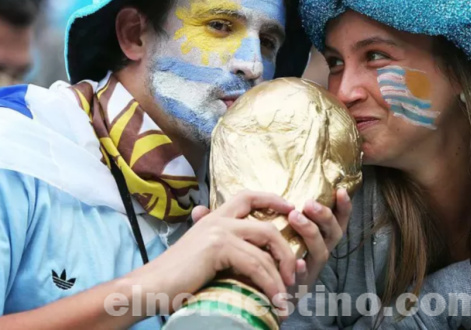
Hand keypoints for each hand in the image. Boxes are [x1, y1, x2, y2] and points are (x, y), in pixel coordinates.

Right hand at [132, 191, 297, 313]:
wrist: (150, 287)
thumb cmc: (177, 278)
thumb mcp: (205, 257)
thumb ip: (227, 252)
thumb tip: (257, 263)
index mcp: (214, 218)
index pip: (248, 196)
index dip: (272, 199)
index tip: (291, 207)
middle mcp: (218, 219)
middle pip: (266, 225)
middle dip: (286, 249)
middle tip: (295, 272)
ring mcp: (219, 230)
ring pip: (265, 245)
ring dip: (281, 274)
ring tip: (286, 298)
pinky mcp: (218, 247)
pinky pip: (256, 264)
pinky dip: (270, 284)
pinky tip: (274, 299)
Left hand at [287, 188, 352, 290]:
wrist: (274, 296)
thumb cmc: (282, 257)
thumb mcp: (292, 233)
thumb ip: (295, 215)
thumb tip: (287, 190)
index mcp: (323, 239)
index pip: (340, 220)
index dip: (344, 207)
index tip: (341, 191)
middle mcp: (322, 252)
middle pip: (334, 233)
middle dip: (324, 216)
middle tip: (309, 203)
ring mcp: (312, 270)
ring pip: (321, 251)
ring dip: (310, 232)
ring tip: (294, 217)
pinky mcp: (298, 286)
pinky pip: (304, 278)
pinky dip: (302, 269)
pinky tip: (297, 261)